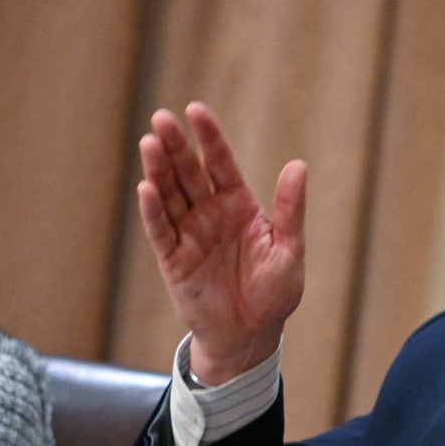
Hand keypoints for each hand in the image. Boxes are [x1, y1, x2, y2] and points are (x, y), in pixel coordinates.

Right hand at [136, 102, 306, 384]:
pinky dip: (153, 211)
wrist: (251, 335)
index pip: (220, 163)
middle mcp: (209, 214)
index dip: (209, 137)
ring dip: (158, 170)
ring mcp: (189, 235)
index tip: (196, 110)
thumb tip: (298, 165)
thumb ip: (290, 209)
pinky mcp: (173, 260)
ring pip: (170, 195)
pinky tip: (146, 188)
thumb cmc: (274, 293)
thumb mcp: (289, 250)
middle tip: (162, 118)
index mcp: (238, 205)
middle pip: (189, 173)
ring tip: (149, 143)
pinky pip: (161, 231)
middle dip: (175, 146)